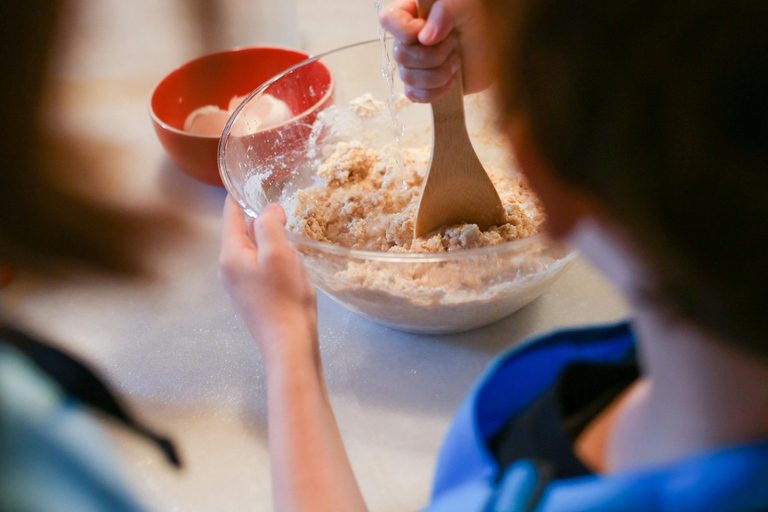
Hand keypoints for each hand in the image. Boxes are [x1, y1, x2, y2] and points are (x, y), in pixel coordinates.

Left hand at [219, 196, 317, 366]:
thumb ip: (270, 225)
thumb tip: (270, 210)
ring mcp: (239, 285)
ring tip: (291, 240)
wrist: (289, 345)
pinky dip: (275, 259)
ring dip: (271, 242)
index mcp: (231, 255)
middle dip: (262, 221)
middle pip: (242, 232)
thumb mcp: (279, 253)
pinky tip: (292, 267)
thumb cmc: (284, 298)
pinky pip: (260, 266)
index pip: (231, 214)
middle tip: (284, 212)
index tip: (253, 179)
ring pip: (254, 250)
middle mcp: (229, 268)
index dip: (242, 195)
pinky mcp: (252, 297)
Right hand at [379, 0, 493, 101]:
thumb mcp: (466, 6)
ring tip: (456, 61)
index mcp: (409, 14)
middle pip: (401, 55)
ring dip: (439, 73)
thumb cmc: (476, 22)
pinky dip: (435, 92)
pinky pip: (414, 95)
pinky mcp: (420, 86)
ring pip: (408, 78)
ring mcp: (411, 64)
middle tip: (454, 45)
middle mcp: (404, 39)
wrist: (491, 51)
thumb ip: (446, 10)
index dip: (407, 31)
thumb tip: (425, 37)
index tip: (431, 33)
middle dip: (434, 55)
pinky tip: (451, 81)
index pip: (387, 20)